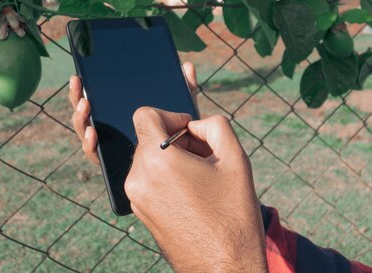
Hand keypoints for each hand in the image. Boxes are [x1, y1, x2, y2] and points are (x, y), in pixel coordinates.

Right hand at [68, 62, 198, 163]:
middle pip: (87, 114)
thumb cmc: (184, 139)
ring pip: (86, 133)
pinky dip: (90, 144)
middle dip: (77, 96)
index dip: (84, 89)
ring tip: (85, 103)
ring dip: (81, 118)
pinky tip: (93, 133)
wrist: (188, 168)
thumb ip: (184, 90)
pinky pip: (97, 155)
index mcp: (122, 115)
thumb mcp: (183, 112)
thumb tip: (187, 66)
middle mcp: (111, 131)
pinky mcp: (112, 165)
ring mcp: (110, 147)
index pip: (98, 100)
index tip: (80, 76)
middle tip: (77, 81)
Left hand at [126, 108, 267, 272]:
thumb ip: (215, 125)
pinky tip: (194, 193)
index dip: (170, 115)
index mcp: (157, 160)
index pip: (145, 115)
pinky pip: (149, 180)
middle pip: (149, 138)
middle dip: (176, 141)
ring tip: (202, 178)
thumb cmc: (232, 215)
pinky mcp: (140, 213)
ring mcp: (136, 198)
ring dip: (173, 160)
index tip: (190, 131)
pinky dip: (167, 177)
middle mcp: (138, 178)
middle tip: (205, 157)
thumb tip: (195, 125)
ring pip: (149, 159)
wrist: (225, 267)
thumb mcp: (235, 159)